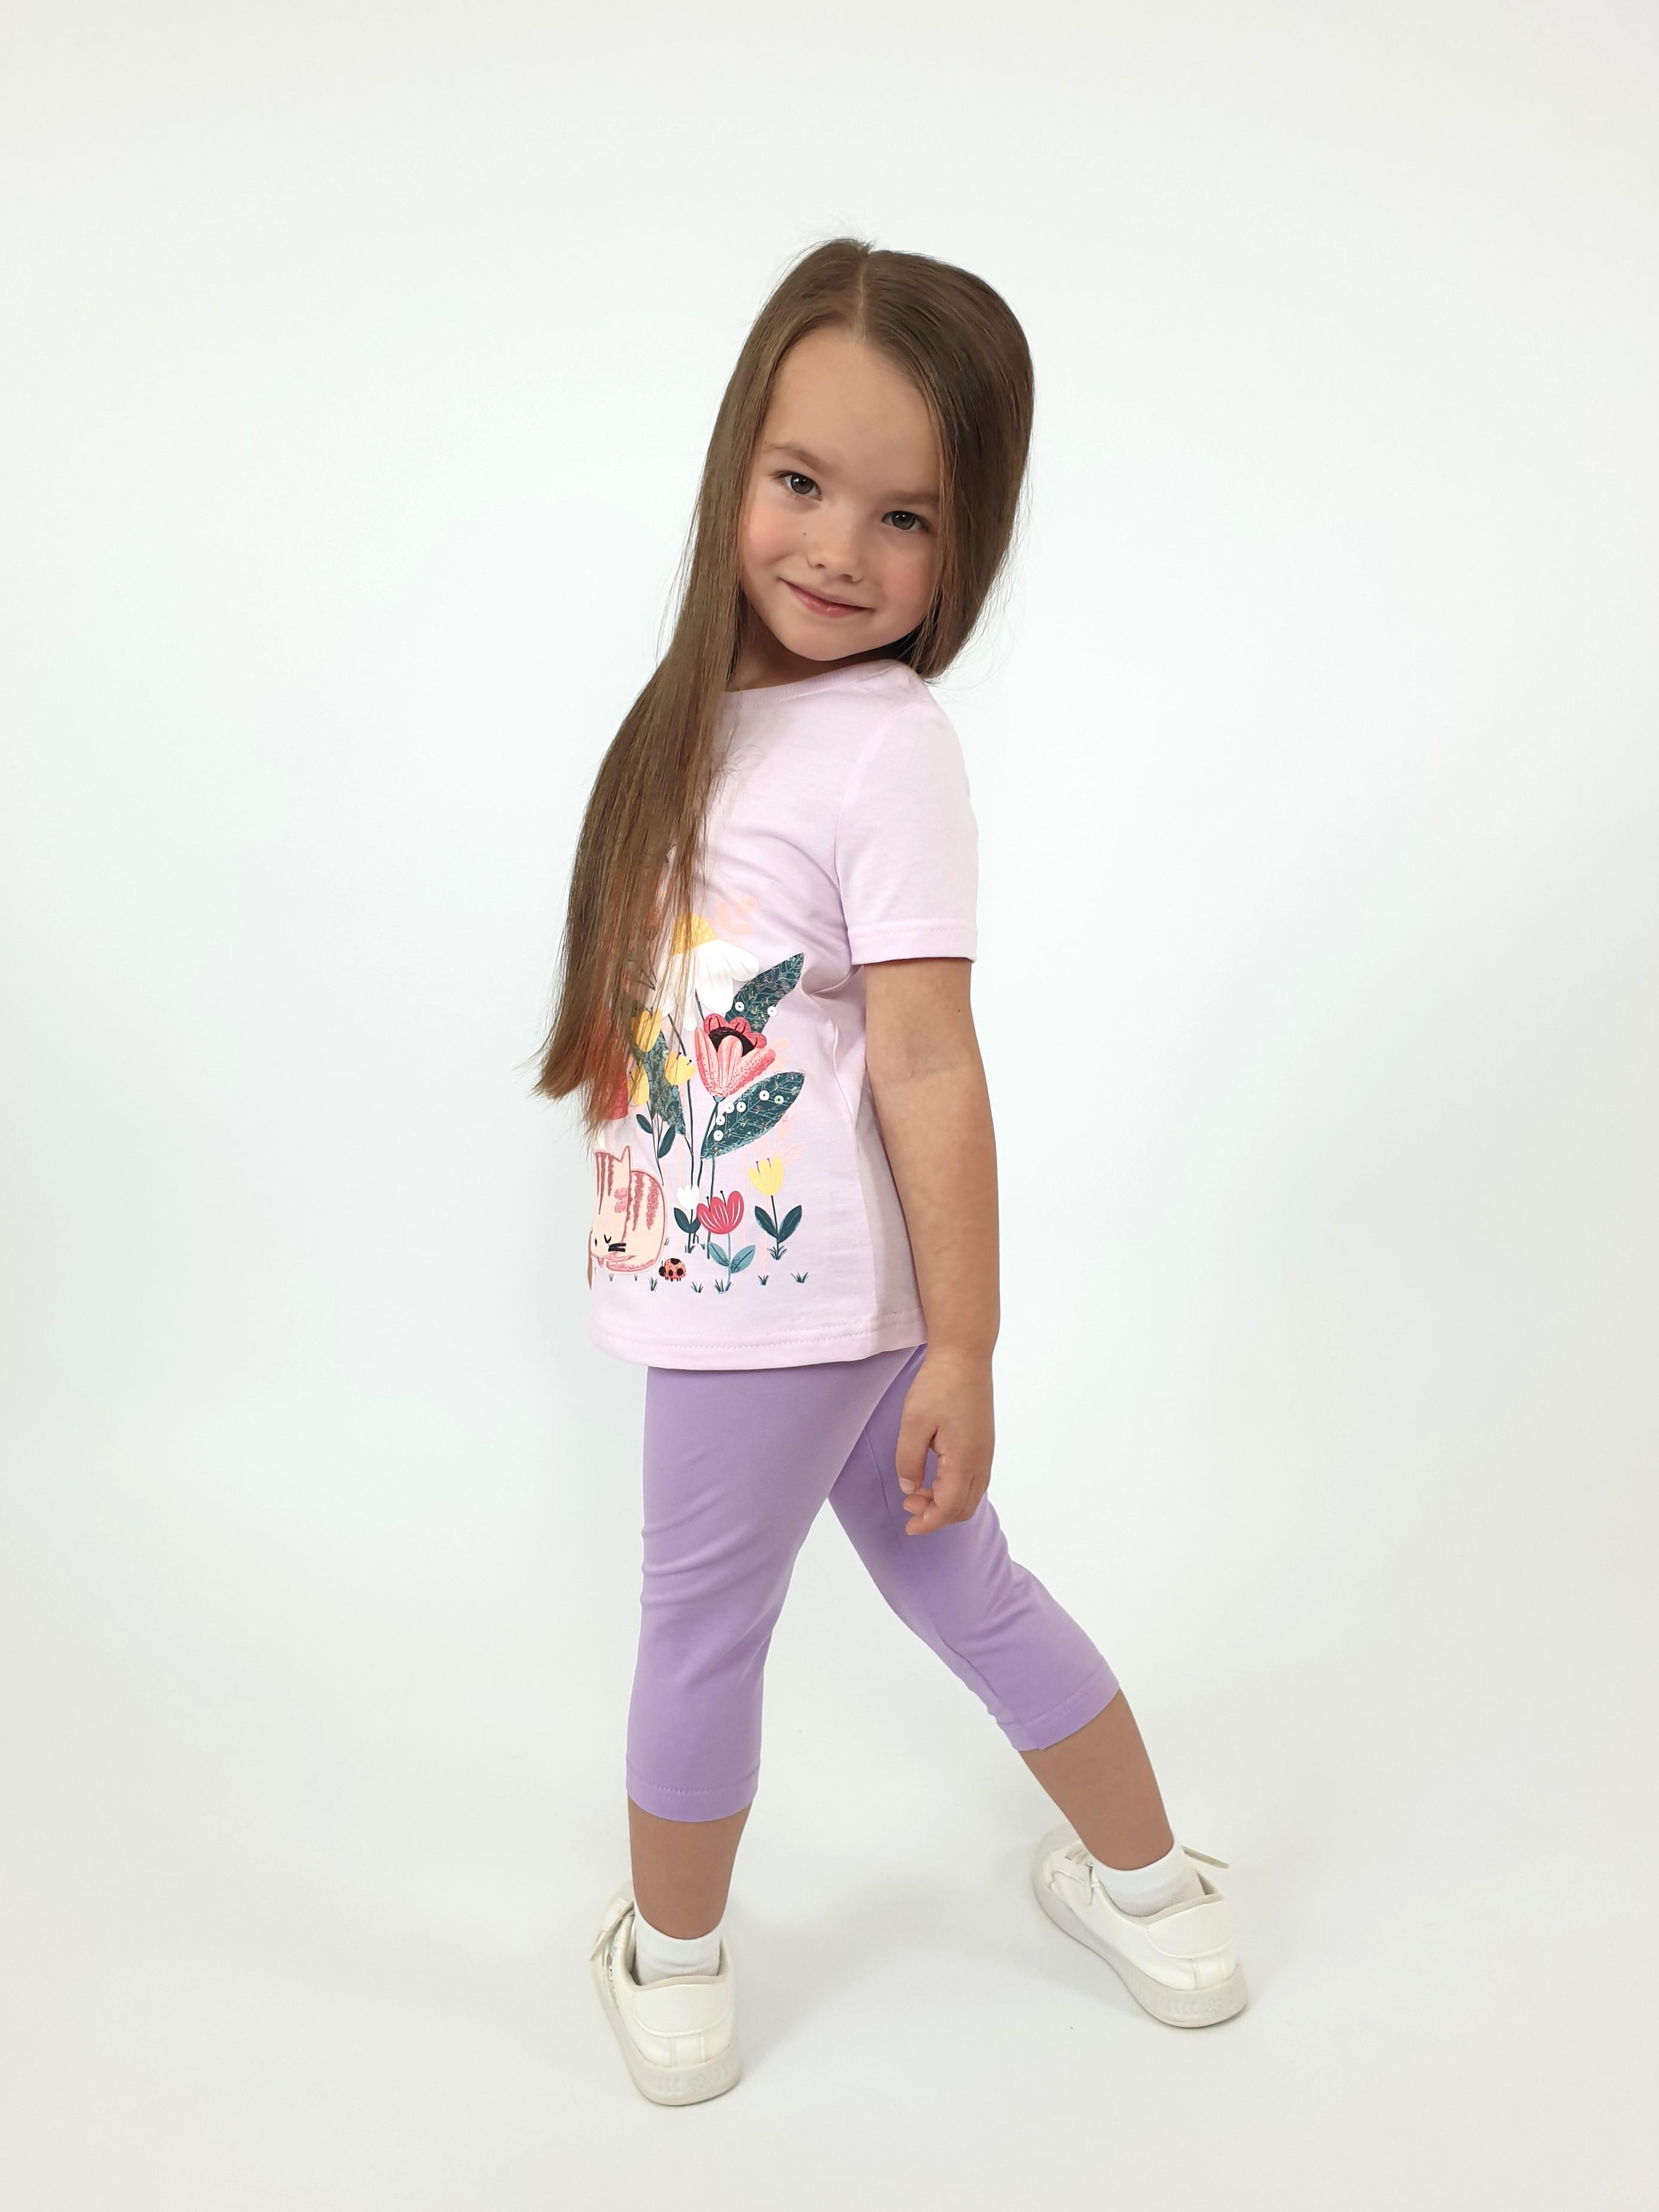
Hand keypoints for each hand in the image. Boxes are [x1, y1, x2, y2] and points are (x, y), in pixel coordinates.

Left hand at [894, 1346, 993, 1534]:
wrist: (965, 1355)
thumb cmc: (938, 1386)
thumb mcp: (913, 1423)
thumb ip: (909, 1460)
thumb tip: (910, 1488)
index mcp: (964, 1460)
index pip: (949, 1507)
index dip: (929, 1522)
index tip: (909, 1526)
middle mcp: (981, 1461)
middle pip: (964, 1508)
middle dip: (936, 1516)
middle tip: (908, 1505)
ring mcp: (985, 1452)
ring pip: (971, 1495)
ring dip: (945, 1502)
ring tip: (916, 1492)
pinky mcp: (984, 1442)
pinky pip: (974, 1480)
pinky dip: (954, 1489)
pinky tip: (933, 1477)